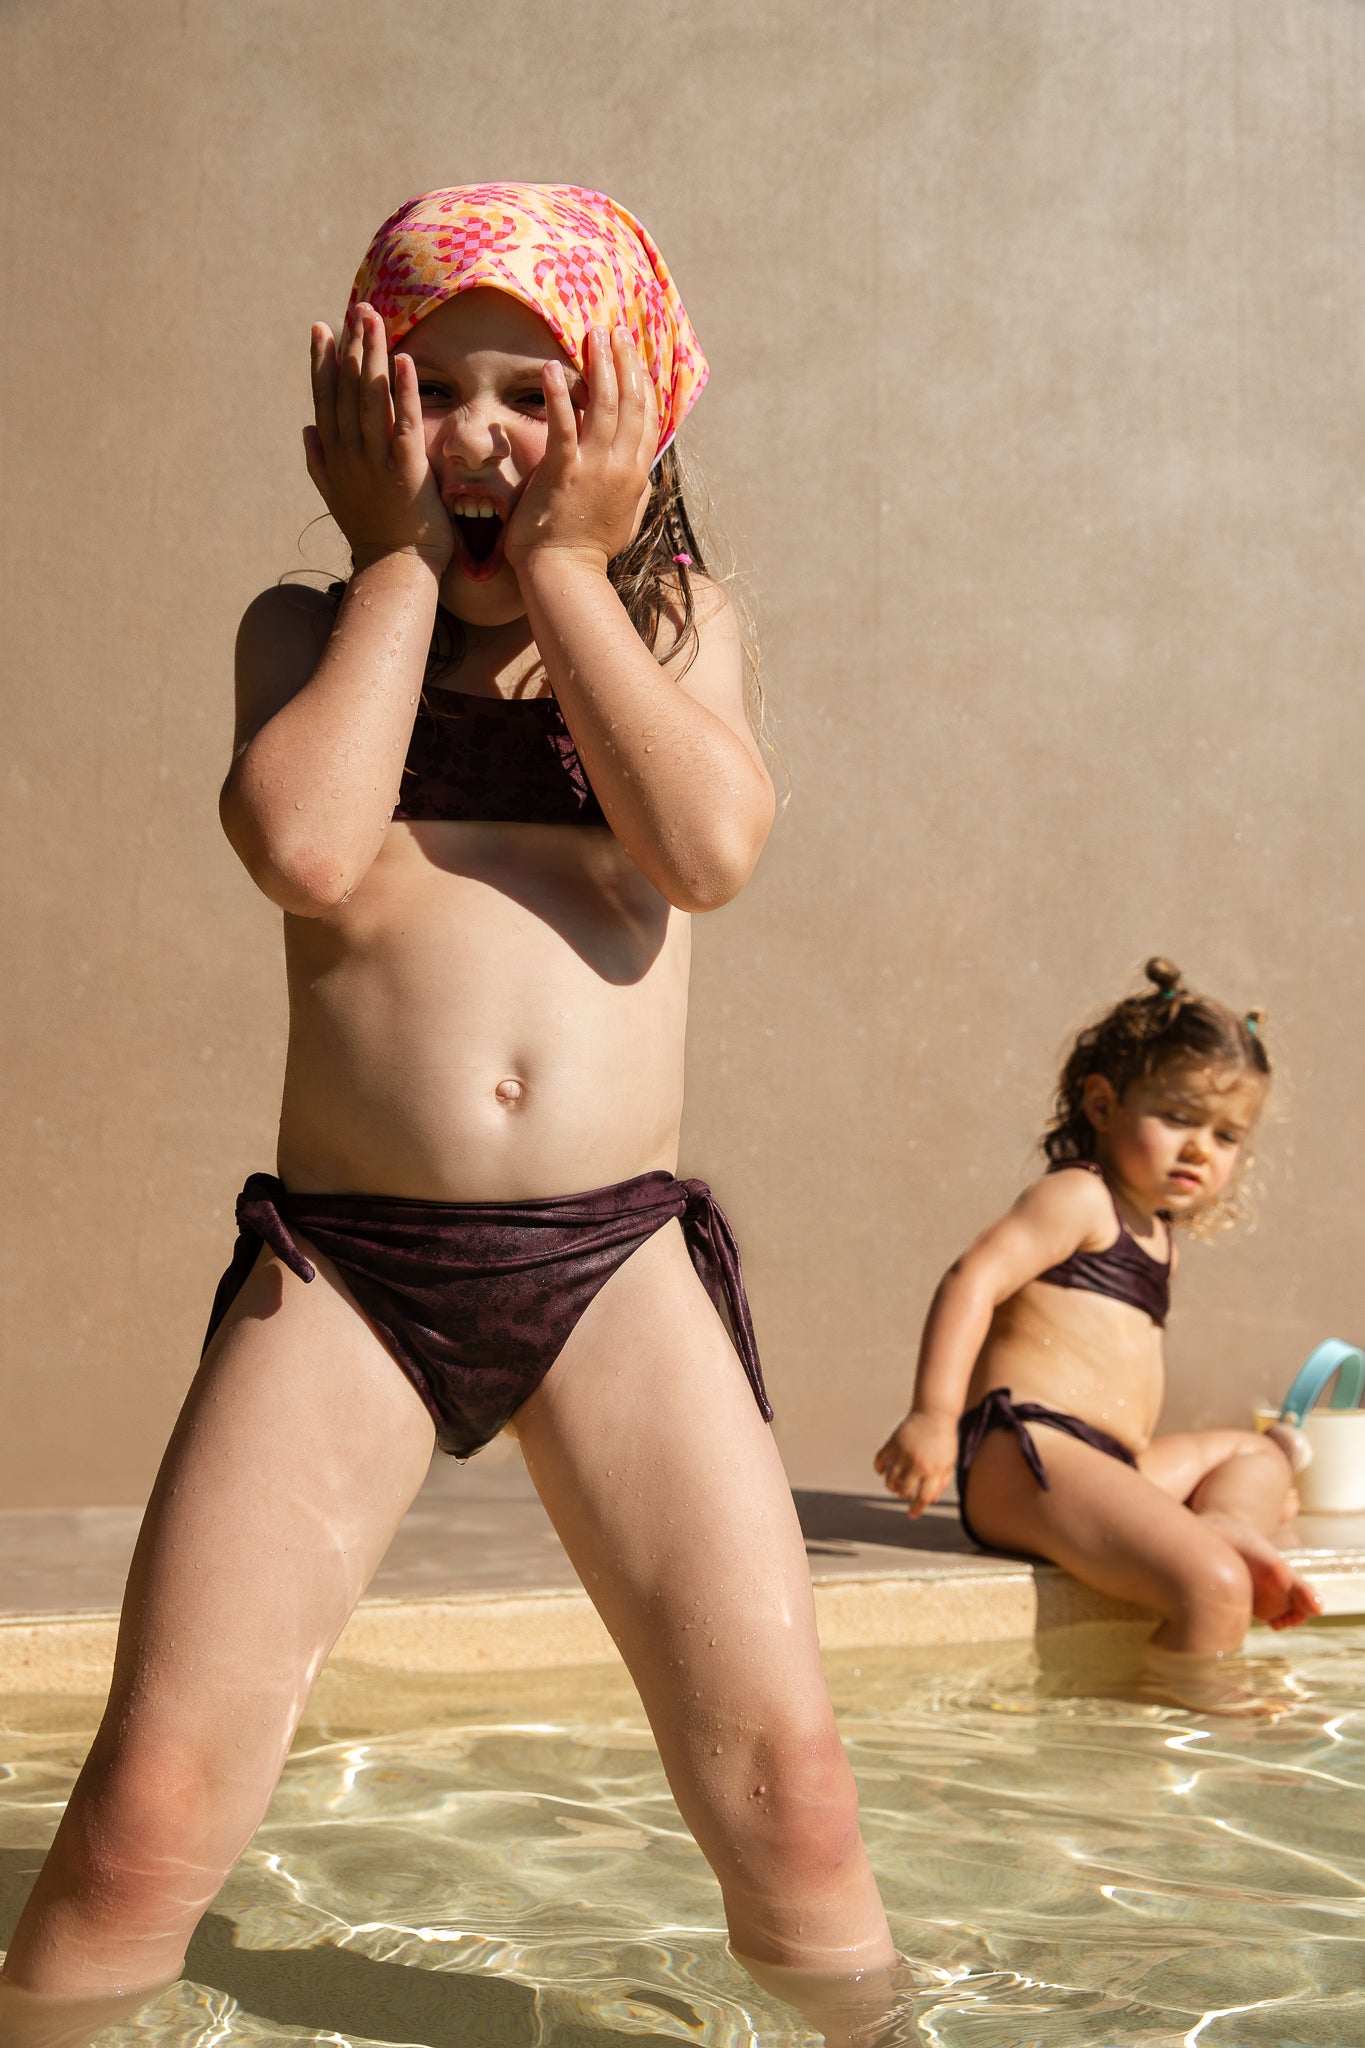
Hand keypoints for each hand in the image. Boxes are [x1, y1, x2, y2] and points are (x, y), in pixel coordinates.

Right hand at [303, 304, 452, 571]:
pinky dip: (403, 391)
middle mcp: (350, 454)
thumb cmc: (373, 534)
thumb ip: (319, 462)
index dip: (323, 361)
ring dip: (372, 356)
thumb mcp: (337, 496)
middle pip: (347, 389)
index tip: (323, 327)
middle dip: (351, 346)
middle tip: (357, 309)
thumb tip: (307, 430)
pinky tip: (403, 361)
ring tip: (374, 320)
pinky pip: (404, 423)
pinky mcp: (406, 471)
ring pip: (371, 398)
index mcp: (333, 456)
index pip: (325, 398)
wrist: (395, 570)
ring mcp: (376, 461)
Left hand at [504, 325, 656, 574]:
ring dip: (599, 365)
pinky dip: (560, 395)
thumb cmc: (589, 548)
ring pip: (605, 405)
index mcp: (636, 474)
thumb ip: (636, 490)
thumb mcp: (627, 518)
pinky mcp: (563, 472)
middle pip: (632, 402)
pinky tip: (551, 368)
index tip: (634, 354)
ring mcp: (594, 469)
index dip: (643, 381)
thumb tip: (643, 472)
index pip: (648, 417)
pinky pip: (564, 425)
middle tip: (613, 331)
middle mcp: (621, 466)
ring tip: (592, 336)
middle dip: (624, 361)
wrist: (565, 573)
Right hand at [874, 1412, 958, 1516]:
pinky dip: (878, 1468)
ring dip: (891, 1485)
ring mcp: (904, 1454)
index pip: (923, 1498)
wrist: (935, 1414)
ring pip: (890, 1480)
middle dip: (903, 1495)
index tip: (911, 1515)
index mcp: (934, 1471)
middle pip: (904, 1491)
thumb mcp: (948, 1463)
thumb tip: (932, 1500)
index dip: (917, 1509)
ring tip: (895, 1483)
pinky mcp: (894, 1443)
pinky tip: (882, 1470)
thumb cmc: (944, 1441)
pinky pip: (880, 1461)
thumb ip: (941, 1482)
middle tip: (905, 1491)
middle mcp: (918, 1465)